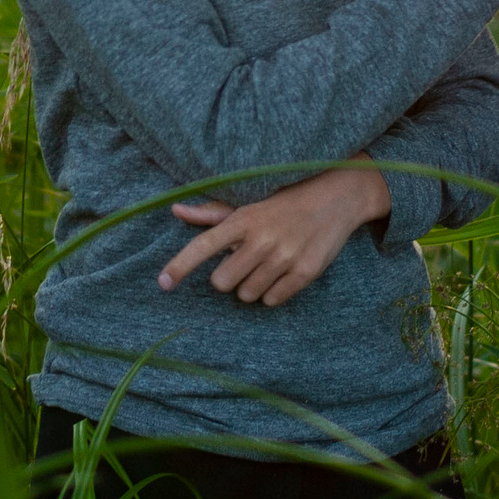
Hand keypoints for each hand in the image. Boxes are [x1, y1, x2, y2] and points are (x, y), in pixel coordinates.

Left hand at [157, 164, 392, 306]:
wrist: (336, 197)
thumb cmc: (284, 202)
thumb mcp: (249, 204)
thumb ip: (212, 213)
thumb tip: (176, 209)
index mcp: (243, 219)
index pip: (203, 246)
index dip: (180, 266)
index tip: (162, 283)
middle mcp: (262, 239)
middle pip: (222, 282)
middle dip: (228, 277)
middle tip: (244, 261)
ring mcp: (284, 257)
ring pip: (247, 294)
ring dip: (252, 285)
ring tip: (267, 263)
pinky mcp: (305, 272)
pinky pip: (272, 301)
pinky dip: (273, 292)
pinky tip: (283, 272)